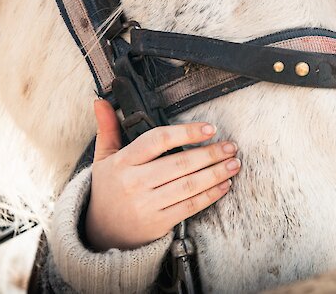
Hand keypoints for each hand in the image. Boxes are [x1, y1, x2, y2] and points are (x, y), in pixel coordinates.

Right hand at [84, 99, 240, 250]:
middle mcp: (134, 182)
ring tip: (234, 163)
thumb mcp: (103, 158)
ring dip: (216, 173)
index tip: (209, 128)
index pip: (157, 140)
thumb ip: (107, 129)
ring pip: (189, 185)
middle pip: (179, 164)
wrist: (101, 232)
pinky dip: (210, 195)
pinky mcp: (158, 222)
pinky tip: (224, 185)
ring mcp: (147, 204)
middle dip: (210, 154)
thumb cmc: (108, 189)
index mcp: (123, 162)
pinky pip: (190, 206)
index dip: (186, 132)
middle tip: (231, 146)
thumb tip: (101, 102)